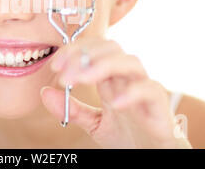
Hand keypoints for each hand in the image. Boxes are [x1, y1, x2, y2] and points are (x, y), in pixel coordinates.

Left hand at [40, 36, 191, 148]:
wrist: (153, 156)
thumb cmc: (128, 136)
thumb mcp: (93, 123)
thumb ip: (71, 108)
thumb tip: (44, 93)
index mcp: (111, 78)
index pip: (93, 50)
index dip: (74, 51)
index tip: (55, 65)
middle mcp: (127, 78)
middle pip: (111, 48)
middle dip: (84, 55)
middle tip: (63, 72)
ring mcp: (144, 89)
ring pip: (130, 62)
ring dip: (103, 66)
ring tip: (81, 79)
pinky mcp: (159, 106)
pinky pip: (150, 90)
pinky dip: (132, 93)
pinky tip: (113, 103)